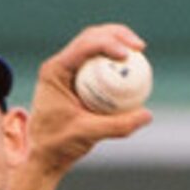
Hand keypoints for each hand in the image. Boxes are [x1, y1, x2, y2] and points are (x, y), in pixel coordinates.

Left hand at [23, 22, 151, 176]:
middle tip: (140, 47)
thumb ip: (118, 125)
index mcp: (55, 71)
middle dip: (117, 35)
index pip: (83, 46)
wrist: (42, 154)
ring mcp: (69, 71)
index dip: (108, 43)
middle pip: (91, 36)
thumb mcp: (88, 134)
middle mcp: (60, 65)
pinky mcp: (78, 80)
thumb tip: (147, 114)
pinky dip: (115, 63)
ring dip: (118, 43)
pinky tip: (133, 68)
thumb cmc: (58, 144)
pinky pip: (99, 65)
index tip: (128, 54)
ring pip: (95, 45)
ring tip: (139, 51)